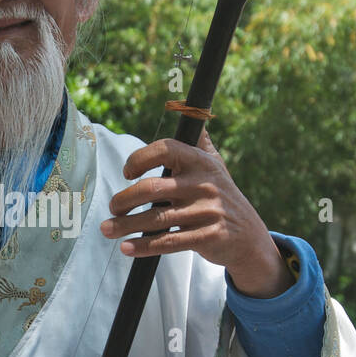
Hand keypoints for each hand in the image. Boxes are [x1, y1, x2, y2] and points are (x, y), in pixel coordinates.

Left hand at [99, 130, 293, 298]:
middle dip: (124, 199)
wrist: (249, 237)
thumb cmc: (223, 197)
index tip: (127, 173)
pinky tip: (126, 248)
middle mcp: (204, 185)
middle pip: (152, 189)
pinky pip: (167, 242)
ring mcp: (206, 212)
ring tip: (106, 229)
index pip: (166, 150)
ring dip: (125, 225)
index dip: (140, 158)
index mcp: (201, 163)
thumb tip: (189, 108)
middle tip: (113, 208)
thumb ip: (199, 142)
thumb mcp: (216, 166)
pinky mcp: (207, 237)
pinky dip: (143, 246)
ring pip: (155, 219)